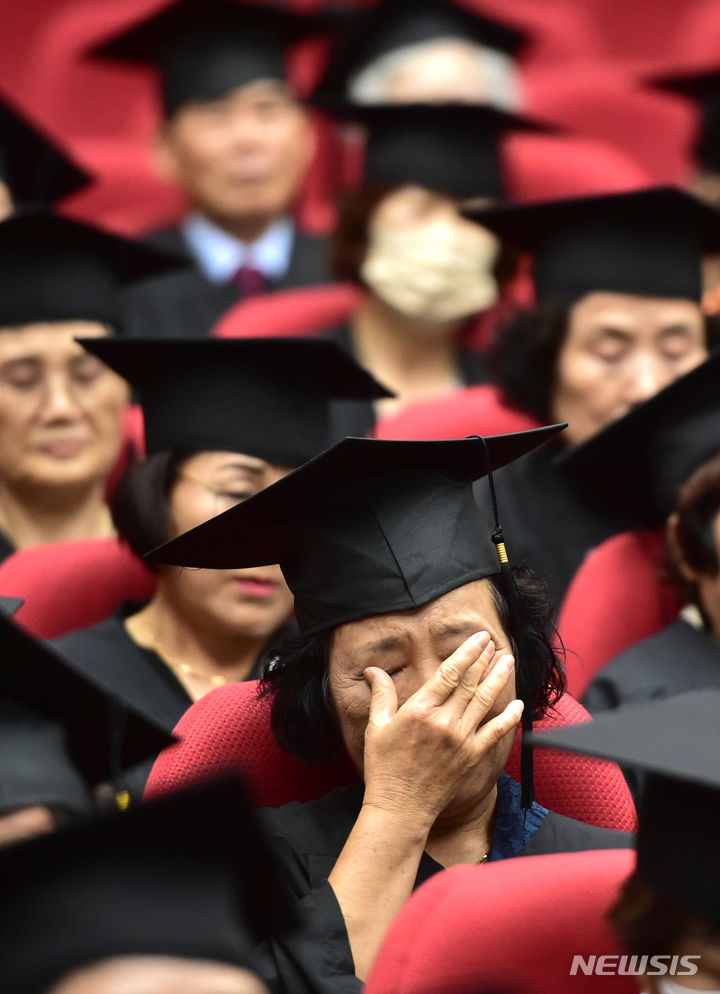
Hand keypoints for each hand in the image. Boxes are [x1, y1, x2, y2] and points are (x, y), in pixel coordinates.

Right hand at [360, 632, 522, 825]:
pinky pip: (495, 733)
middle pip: (471, 682)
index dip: (467, 652)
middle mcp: (444, 722)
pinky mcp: (471, 757)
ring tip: (508, 661)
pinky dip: (509, 718)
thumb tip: (372, 669)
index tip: (478, 638)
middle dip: (484, 659)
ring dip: (498, 679)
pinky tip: (518, 705)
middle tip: (494, 643)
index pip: (450, 672)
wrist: (400, 808)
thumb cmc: (384, 767)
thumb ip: (381, 694)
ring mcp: (461, 740)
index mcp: (420, 710)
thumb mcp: (377, 726)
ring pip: (485, 701)